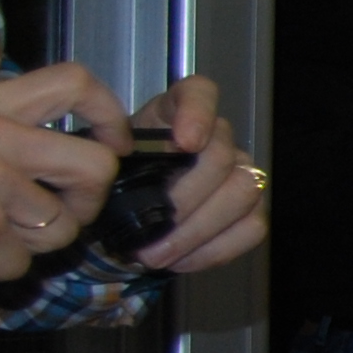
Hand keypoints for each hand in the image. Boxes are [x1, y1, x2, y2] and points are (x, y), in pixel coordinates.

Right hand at [0, 70, 122, 277]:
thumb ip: (1, 132)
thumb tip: (69, 154)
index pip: (73, 83)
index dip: (109, 117)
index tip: (112, 145)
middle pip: (94, 167)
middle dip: (86, 203)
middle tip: (57, 214)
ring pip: (61, 227)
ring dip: (32, 245)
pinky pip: (19, 263)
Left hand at [126, 76, 264, 274]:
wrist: (118, 217)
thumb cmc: (111, 184)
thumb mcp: (100, 164)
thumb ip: (111, 160)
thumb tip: (122, 179)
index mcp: (174, 112)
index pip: (200, 93)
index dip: (198, 114)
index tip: (184, 143)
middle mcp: (215, 135)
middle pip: (220, 156)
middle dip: (182, 201)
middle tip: (147, 231)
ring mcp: (240, 170)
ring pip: (243, 192)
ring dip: (196, 231)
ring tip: (157, 253)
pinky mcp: (252, 208)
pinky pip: (251, 227)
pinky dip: (213, 250)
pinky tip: (181, 259)